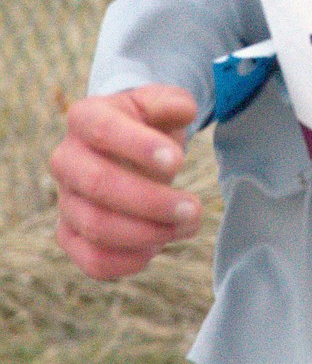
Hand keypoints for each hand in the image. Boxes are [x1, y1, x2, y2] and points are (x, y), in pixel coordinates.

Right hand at [50, 84, 202, 279]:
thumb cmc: (147, 124)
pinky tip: (158, 246)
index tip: (178, 162)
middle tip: (193, 208)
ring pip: (96, 225)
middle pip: (99, 184)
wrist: (128, 149)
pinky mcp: (70, 235)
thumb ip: (172, 101)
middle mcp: (66, 160)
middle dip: (151, 200)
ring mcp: (65, 201)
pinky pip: (91, 259)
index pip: (104, 131)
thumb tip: (184, 111)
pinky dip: (127, 261)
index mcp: (84, 117)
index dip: (140, 147)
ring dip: (147, 232)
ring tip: (186, 225)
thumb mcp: (160, 103)